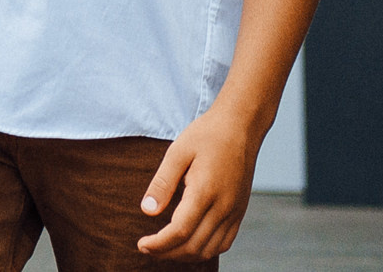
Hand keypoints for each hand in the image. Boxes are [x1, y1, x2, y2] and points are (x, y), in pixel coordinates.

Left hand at [136, 104, 259, 258]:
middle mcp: (224, 207)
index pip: (180, 231)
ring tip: (164, 249)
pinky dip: (206, 250)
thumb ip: (162, 183)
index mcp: (205, 192)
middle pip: (195, 246)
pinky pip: (225, 242)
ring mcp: (235, 211)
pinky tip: (189, 243)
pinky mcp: (240, 211)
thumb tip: (147, 212)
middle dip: (168, 253)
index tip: (141, 244)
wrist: (241, 127)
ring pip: (211, 249)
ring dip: (186, 255)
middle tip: (147, 248)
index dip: (159, 244)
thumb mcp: (177, 152)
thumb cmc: (206, 135)